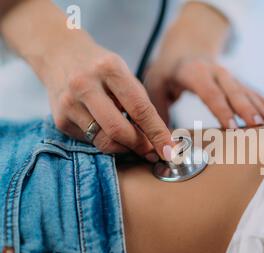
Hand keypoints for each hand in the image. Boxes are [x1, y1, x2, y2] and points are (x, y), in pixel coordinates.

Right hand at [43, 37, 173, 160]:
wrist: (59, 54)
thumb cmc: (101, 68)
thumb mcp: (124, 74)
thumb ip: (141, 104)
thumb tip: (160, 139)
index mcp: (109, 69)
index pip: (140, 109)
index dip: (157, 133)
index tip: (170, 150)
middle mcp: (85, 85)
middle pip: (119, 130)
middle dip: (140, 146)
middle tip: (152, 152)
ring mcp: (69, 103)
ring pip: (104, 141)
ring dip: (124, 147)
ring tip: (132, 141)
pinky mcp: (60, 119)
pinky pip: (91, 141)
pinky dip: (105, 140)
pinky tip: (107, 129)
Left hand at [145, 56, 263, 128]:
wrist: (184, 49)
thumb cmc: (168, 72)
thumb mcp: (155, 84)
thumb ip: (159, 108)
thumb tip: (162, 137)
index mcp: (195, 73)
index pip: (210, 93)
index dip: (222, 110)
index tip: (233, 127)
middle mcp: (215, 72)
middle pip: (233, 91)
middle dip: (246, 109)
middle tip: (258, 125)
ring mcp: (229, 75)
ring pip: (247, 91)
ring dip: (260, 106)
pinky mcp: (236, 80)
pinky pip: (253, 91)